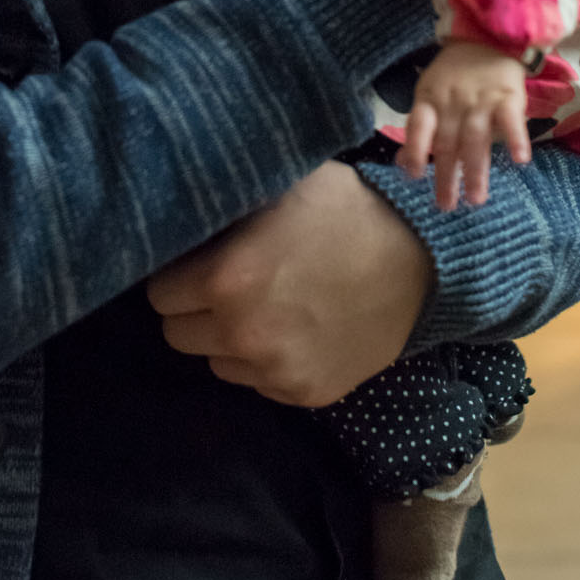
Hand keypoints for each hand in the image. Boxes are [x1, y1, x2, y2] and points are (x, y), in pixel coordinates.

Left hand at [145, 160, 432, 405]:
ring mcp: (274, 372)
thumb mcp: (277, 185)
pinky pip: (259, 381)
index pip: (160, 292)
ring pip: (217, 361)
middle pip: (177, 334)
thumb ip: (223, 205)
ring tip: (266, 304)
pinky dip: (267, 360)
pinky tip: (296, 327)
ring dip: (227, 337)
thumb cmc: (343, 209)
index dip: (178, 273)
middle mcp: (241, 333)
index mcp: (226, 278)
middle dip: (194, 308)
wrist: (419, 259)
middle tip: (227, 283)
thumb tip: (178, 206)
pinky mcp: (304, 394)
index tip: (198, 261)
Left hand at [397, 40, 531, 210]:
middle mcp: (453, 103)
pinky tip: (519, 160)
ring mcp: (481, 99)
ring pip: (476, 138)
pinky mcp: (508, 96)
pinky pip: (511, 119)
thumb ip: (420, 130)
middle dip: (447, 176)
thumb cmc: (455, 74)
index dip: (415, 149)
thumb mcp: (430, 94)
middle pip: (448, 142)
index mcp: (431, 100)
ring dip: (476, 170)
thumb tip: (402, 165)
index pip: (419, 126)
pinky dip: (515, 138)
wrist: (487, 35)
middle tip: (446, 206)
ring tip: (476, 199)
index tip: (414, 177)